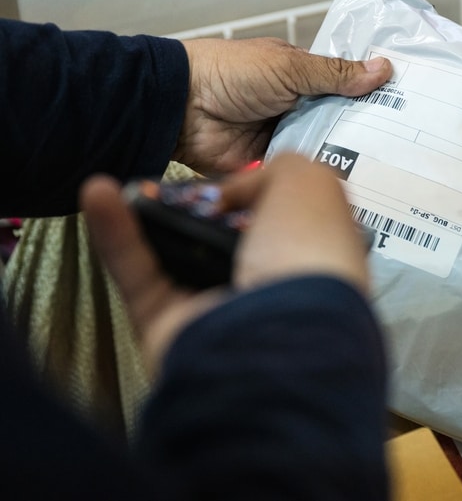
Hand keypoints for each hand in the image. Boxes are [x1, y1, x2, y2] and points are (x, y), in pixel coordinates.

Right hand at [81, 153, 370, 370]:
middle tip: (180, 185)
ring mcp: (217, 310)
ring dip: (151, 218)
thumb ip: (280, 170)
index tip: (239, 179)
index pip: (288, 226)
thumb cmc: (307, 259)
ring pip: (176, 256)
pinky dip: (117, 235)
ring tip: (131, 183)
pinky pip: (139, 273)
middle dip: (200, 209)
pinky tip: (100, 193)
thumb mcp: (312, 186)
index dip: (263, 197)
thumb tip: (239, 188)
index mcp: (316, 261)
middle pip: (225, 243)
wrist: (275, 336)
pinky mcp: (169, 326)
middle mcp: (270, 289)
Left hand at [172, 37, 390, 175]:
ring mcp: (287, 139)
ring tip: (394, 172)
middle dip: (367, 134)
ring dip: (347, 158)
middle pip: (342, 123)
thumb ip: (336, 75)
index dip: (373, 97)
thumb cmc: (232, 75)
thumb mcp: (290, 68)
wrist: (181, 110)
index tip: (411, 109)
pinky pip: (303, 173)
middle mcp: (299, 108)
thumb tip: (384, 70)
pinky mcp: (273, 167)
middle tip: (410, 148)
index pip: (347, 88)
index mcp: (303, 78)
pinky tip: (356, 189)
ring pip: (326, 151)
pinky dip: (319, 179)